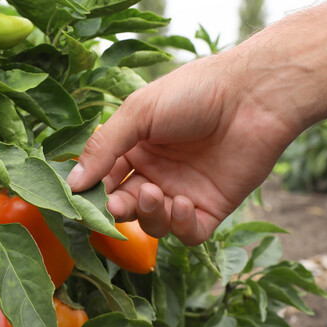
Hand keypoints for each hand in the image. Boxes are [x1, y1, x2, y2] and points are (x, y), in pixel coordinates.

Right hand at [66, 53, 299, 244]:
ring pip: (152, 223)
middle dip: (118, 208)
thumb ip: (104, 147)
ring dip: (148, 215)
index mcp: (135, 147)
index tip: (80, 199)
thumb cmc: (195, 93)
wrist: (255, 96)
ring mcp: (183, 191)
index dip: (91, 191)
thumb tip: (72, 183)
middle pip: (124, 205)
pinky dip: (179, 226)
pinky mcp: (211, 208)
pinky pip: (187, 234)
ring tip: (156, 194)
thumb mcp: (139, 112)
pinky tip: (182, 203)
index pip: (102, 178)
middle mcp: (156, 172)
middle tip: (118, 204)